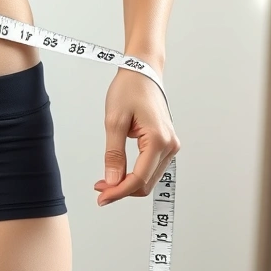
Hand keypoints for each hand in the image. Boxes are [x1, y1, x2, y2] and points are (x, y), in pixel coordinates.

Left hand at [95, 68, 179, 205]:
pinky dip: (135, 174)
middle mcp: (170, 146)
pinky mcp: (166, 144)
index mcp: (158, 140)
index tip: (101, 198)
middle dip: (122, 189)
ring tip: (105, 181)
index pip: (139, 178)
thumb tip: (112, 181)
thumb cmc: (129, 90)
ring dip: (128, 184)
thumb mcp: (114, 121)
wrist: (143, 73)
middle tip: (99, 188)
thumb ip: (114, 154)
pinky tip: (119, 173)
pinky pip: (151, 168)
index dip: (119, 192)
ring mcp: (171, 146)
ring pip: (149, 178)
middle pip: (146, 183)